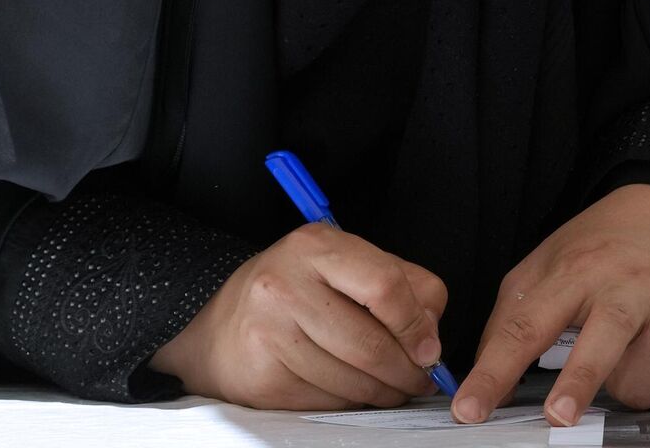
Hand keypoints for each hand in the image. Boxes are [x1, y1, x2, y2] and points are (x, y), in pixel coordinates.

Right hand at [151, 223, 449, 409]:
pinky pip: (329, 402)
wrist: (217, 327)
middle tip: (419, 379)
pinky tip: (351, 391)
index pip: (385, 286)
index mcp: (315, 246)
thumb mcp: (343, 266)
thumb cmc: (295, 293)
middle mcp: (287, 283)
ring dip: (384, 393)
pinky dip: (351, 403)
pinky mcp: (263, 376)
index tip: (429, 349)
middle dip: (407, 372)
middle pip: (372, 344)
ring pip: (354, 380)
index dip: (416, 325)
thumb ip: (399, 285)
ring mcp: (270, 331)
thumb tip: (431, 334)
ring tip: (391, 388)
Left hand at [453, 183, 649, 427]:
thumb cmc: (602, 250)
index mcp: (574, 271)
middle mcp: (627, 285)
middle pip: (601, 343)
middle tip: (558, 416)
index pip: (524, 326)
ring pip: (643, 384)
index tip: (469, 410)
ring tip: (623, 361)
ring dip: (625, 392)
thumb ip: (512, 320)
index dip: (494, 372)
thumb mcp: (546, 266)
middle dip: (578, 383)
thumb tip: (490, 385)